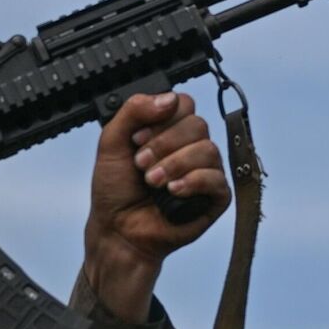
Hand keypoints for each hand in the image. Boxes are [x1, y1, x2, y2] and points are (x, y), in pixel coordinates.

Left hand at [83, 91, 230, 320]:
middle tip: (141, 164)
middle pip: (197, 125)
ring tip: (152, 182)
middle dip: (165, 144)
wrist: (118, 230)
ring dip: (175, 164)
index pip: (183, 104)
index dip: (163, 118)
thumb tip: (169, 99)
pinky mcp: (215, 196)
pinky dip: (193, 182)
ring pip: (208, 150)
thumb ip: (133, 110)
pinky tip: (173, 191)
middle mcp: (190, 147)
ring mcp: (205, 171)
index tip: (137, 139)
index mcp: (168, 130)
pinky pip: (217, 178)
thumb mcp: (111, 141)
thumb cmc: (115, 189)